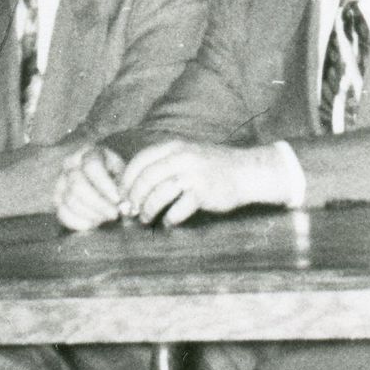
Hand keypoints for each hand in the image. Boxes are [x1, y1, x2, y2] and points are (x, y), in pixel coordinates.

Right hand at [56, 145, 128, 230]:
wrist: (98, 180)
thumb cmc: (113, 176)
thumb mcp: (121, 174)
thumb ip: (124, 188)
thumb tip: (124, 207)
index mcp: (89, 153)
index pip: (92, 167)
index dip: (105, 185)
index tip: (117, 200)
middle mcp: (70, 164)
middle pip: (78, 185)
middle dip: (99, 204)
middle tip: (114, 214)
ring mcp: (60, 181)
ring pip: (70, 201)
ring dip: (91, 214)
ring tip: (105, 217)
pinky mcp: (56, 199)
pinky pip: (62, 213)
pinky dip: (79, 222)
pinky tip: (92, 223)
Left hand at [116, 140, 289, 225]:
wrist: (247, 171)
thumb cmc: (213, 167)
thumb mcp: (187, 155)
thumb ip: (163, 165)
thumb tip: (134, 187)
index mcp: (174, 147)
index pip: (139, 161)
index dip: (126, 181)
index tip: (122, 196)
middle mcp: (181, 157)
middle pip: (145, 180)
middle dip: (134, 199)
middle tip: (131, 211)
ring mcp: (193, 174)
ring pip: (158, 195)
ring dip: (147, 211)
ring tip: (146, 219)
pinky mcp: (203, 193)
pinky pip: (177, 210)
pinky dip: (169, 219)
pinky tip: (169, 222)